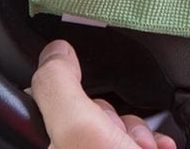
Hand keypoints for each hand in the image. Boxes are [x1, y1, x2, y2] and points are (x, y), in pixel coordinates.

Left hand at [30, 40, 176, 148]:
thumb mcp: (79, 131)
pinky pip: (130, 141)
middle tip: (122, 139)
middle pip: (86, 111)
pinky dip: (148, 142)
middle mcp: (60, 148)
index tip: (88, 99)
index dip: (71, 92)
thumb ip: (59, 86)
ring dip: (134, 132)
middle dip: (114, 118)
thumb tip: (55, 51)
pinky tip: (155, 148)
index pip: (44, 96)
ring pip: (111, 126)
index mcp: (35, 144)